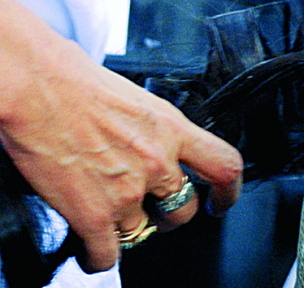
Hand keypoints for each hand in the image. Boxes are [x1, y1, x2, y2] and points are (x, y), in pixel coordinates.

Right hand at [0, 0, 241, 272]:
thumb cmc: (77, 82)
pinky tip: (89, 246)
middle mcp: (157, 161)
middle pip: (183, 211)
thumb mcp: (136, 99)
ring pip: (140, 234)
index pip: (223, 165)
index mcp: (171, 127)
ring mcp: (127, 191)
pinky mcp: (94, 216)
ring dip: (125, 230)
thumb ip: (153, 130)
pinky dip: (97, 257)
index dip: (228, 192)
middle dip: (166, 215)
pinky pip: (106, 257)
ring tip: (107, 216)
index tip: (219, 202)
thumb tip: (153, 147)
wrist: (38, 87)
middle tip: (147, 209)